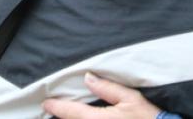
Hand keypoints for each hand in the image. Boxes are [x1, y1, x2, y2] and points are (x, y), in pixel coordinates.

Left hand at [43, 72, 160, 118]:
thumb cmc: (146, 117)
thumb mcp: (130, 98)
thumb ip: (107, 88)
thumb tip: (88, 78)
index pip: (71, 112)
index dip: (56, 106)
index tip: (46, 102)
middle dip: (61, 116)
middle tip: (51, 109)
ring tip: (64, 114)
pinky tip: (80, 118)